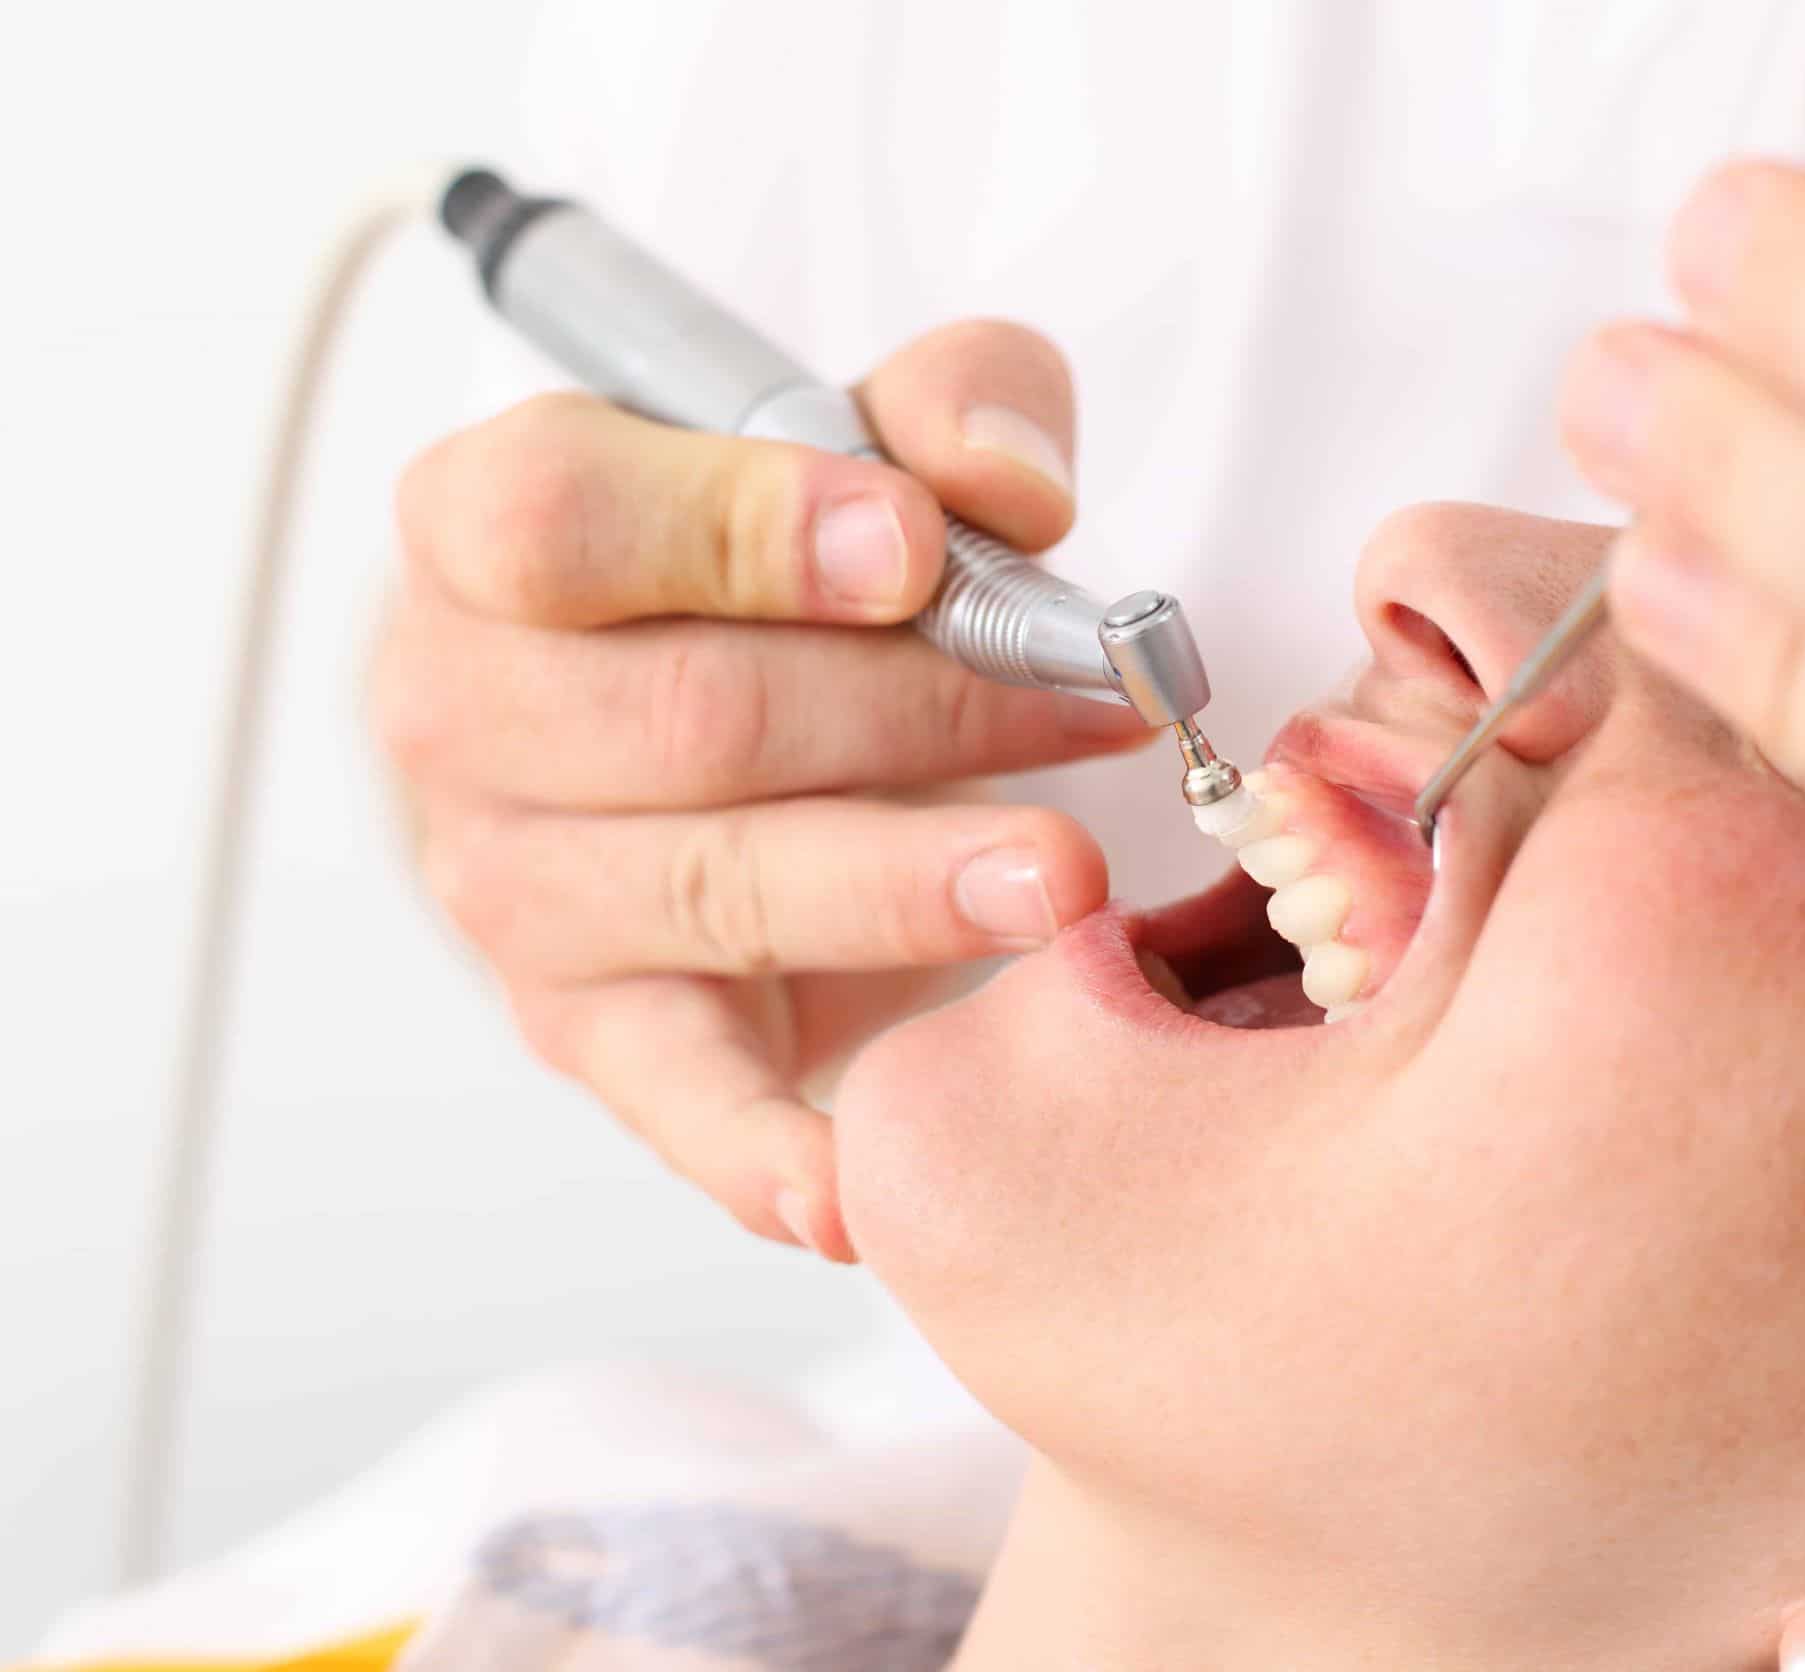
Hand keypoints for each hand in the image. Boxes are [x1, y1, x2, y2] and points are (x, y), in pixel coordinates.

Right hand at [375, 321, 1150, 1257]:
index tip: (915, 549)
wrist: (710, 720)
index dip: (742, 529)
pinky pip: (675, 1102)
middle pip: (680, 720)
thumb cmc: (785, 571)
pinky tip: (863, 1187)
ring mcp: (518, 888)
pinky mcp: (598, 1028)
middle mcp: (463, 712)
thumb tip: (1010, 482)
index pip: (559, 521)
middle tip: (1079, 709)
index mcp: (486, 527)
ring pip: (707, 893)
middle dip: (907, 713)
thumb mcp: (873, 447)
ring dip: (902, 887)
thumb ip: (948, 410)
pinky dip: (767, 1155)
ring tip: (1061, 879)